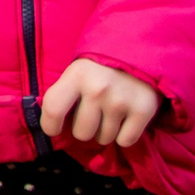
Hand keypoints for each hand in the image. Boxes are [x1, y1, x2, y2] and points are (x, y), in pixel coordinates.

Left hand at [39, 58, 159, 147]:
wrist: (140, 53)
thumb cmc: (100, 70)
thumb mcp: (76, 73)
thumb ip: (64, 95)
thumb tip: (52, 126)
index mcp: (76, 75)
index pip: (53, 110)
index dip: (50, 126)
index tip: (54, 129)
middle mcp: (98, 88)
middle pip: (82, 133)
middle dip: (84, 129)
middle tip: (92, 115)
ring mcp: (121, 100)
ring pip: (104, 139)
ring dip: (105, 132)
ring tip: (110, 113)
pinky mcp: (144, 110)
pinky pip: (124, 141)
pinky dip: (124, 135)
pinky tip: (125, 119)